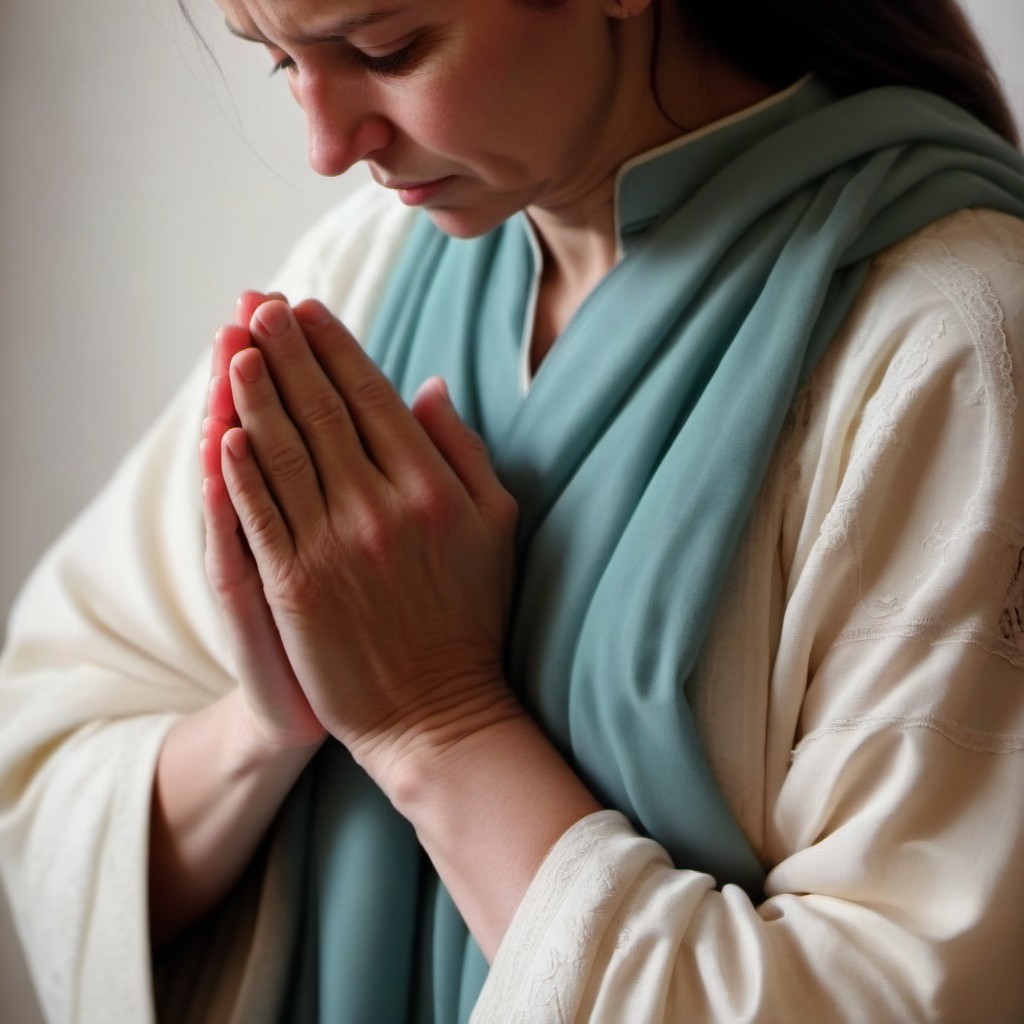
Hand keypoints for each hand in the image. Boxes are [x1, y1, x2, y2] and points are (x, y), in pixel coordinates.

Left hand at [219, 298, 519, 781]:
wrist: (436, 711)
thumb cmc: (470, 617)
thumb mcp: (495, 527)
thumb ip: (463, 451)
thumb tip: (427, 386)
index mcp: (430, 487)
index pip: (373, 397)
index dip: (335, 348)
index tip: (308, 309)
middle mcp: (380, 506)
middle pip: (322, 411)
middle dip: (287, 351)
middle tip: (261, 306)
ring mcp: (332, 545)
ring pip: (283, 450)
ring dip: (253, 393)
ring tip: (234, 345)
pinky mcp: (294, 584)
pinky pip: (259, 512)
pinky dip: (237, 468)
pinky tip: (222, 429)